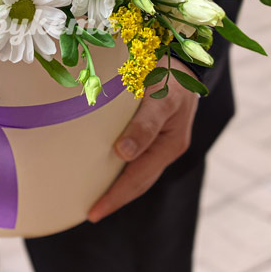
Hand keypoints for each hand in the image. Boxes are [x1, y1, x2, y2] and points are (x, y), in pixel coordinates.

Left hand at [87, 59, 199, 222]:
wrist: (181, 57)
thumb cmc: (169, 72)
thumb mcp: (161, 96)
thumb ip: (144, 124)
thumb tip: (123, 154)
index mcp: (171, 142)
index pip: (139, 178)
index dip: (116, 196)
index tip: (94, 211)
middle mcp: (167, 146)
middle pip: (139, 181)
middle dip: (115, 198)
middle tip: (90, 214)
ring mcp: (162, 140)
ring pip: (137, 171)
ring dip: (117, 186)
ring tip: (92, 199)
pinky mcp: (154, 132)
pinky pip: (136, 157)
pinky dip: (120, 168)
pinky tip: (103, 169)